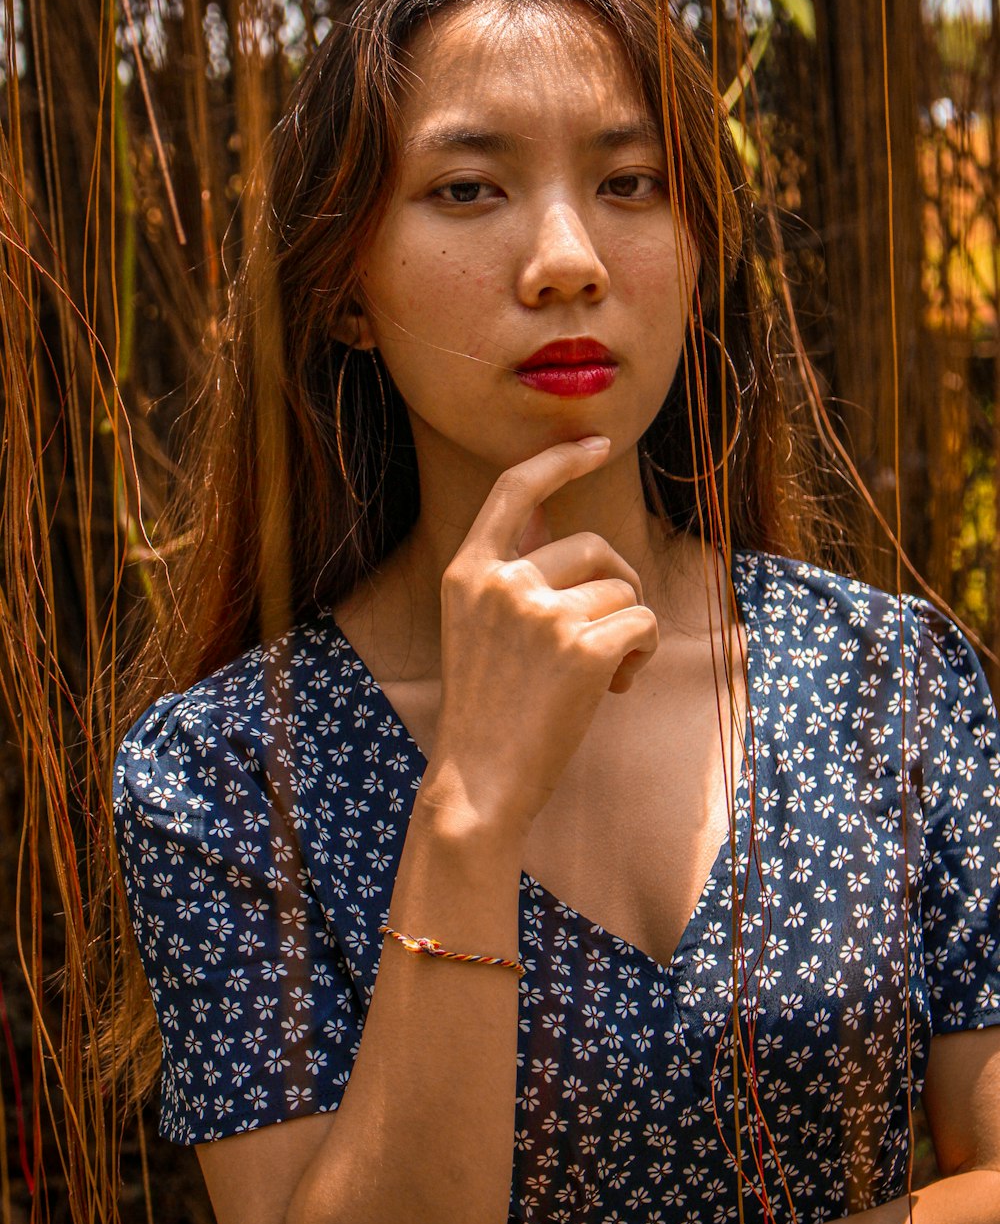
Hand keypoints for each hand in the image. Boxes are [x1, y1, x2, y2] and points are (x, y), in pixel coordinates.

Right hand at [422, 436, 658, 838]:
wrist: (480, 781)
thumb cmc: (488, 709)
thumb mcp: (478, 627)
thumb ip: (512, 572)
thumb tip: (548, 521)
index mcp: (469, 572)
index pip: (515, 489)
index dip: (559, 459)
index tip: (596, 441)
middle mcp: (502, 582)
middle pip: (594, 547)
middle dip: (618, 585)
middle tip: (608, 634)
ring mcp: (541, 613)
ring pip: (623, 591)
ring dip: (629, 630)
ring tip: (604, 675)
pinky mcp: (581, 649)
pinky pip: (642, 624)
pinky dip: (643, 654)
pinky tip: (616, 688)